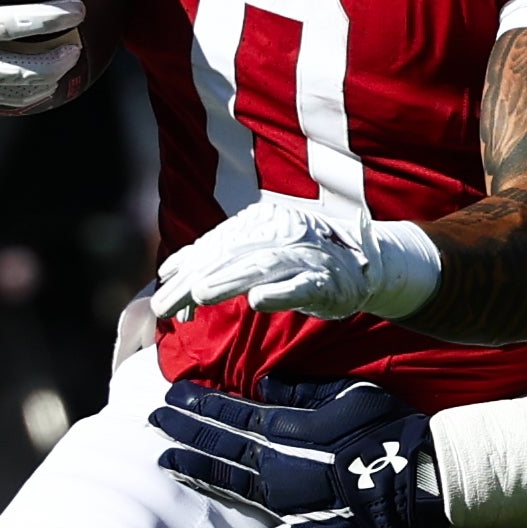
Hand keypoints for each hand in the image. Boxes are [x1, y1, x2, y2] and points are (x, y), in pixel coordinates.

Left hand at [145, 196, 444, 327]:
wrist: (364, 262)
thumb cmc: (302, 261)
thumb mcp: (258, 253)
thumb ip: (218, 259)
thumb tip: (169, 271)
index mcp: (260, 222)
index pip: (216, 245)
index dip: (187, 268)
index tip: (162, 294)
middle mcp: (280, 233)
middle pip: (230, 256)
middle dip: (195, 280)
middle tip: (166, 304)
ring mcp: (305, 255)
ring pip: (261, 266)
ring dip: (230, 280)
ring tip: (200, 295)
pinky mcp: (326, 280)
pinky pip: (301, 285)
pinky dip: (280, 293)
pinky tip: (257, 302)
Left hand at [154, 377, 449, 527]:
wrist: (422, 474)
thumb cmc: (388, 426)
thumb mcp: (348, 391)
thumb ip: (303, 389)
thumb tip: (265, 381)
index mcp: (286, 429)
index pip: (231, 414)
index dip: (199, 403)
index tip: (170, 394)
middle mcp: (278, 466)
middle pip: (221, 446)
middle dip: (186, 431)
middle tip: (152, 421)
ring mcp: (292, 501)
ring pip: (233, 484)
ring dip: (199, 472)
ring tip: (166, 460)